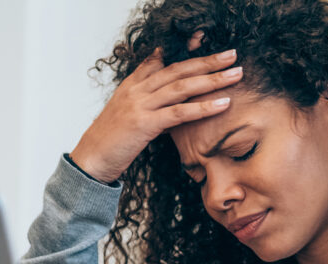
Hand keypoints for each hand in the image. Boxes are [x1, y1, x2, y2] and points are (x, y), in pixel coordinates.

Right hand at [70, 41, 241, 184]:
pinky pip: (180, 113)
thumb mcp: (127, 113)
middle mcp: (137, 89)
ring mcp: (140, 105)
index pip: (161, 59)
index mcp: (133, 84)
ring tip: (236, 74)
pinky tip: (223, 104)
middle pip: (178, 68)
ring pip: (182, 86)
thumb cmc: (111, 141)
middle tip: (232, 54)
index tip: (204, 41)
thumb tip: (167, 99)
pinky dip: (203, 107)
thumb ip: (146, 100)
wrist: (91, 159)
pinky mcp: (145, 124)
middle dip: (208, 61)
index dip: (185, 50)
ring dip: (212, 79)